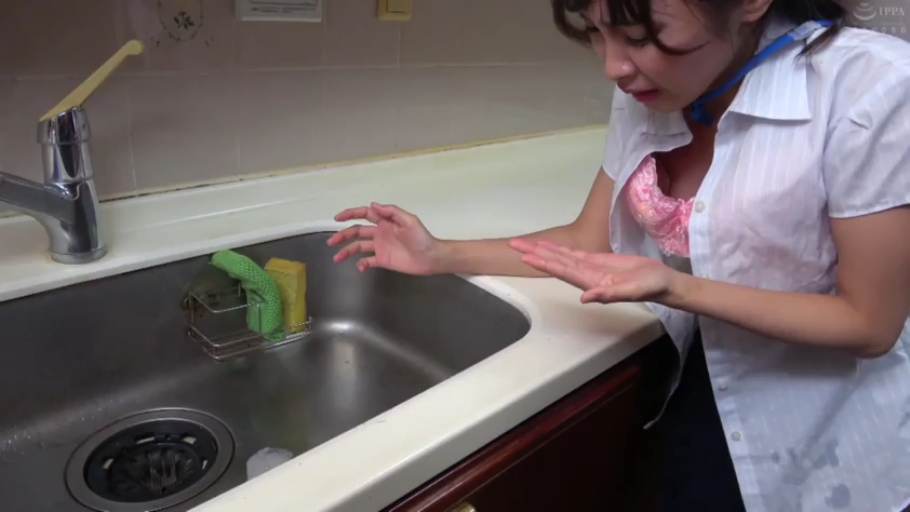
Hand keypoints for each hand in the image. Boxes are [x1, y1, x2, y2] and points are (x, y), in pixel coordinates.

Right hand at [327, 202, 445, 273]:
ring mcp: (380, 247)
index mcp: (385, 222)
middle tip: (331, 241)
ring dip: (346, 250)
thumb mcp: (409, 220)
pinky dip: (361, 264)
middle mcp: (380, 233)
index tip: (338, 218)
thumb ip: (391, 212)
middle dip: (343, 235)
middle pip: (357, 231)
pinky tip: (358, 267)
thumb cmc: (422, 238)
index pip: (364, 215)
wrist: (431, 257)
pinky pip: (367, 261)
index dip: (351, 214)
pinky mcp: (383, 260)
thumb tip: (373, 204)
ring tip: (336, 257)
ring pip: (358, 246)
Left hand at [508, 239, 679, 303]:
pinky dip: (561, 249)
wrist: (661, 282)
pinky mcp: (599, 261)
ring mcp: (591, 268)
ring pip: (562, 257)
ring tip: (525, 243)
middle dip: (534, 254)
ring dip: (543, 250)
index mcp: (591, 283)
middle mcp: (586, 276)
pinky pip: (575, 254)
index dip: (544, 264)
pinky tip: (548, 246)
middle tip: (513, 244)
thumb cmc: (650, 287)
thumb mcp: (631, 291)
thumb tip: (584, 298)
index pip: (562, 271)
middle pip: (555, 262)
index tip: (526, 257)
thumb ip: (608, 295)